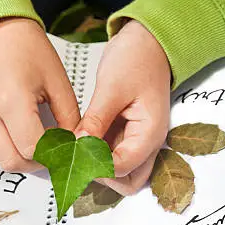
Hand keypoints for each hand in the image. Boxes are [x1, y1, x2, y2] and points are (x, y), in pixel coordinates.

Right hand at [0, 17, 79, 171]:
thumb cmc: (28, 51)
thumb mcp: (58, 81)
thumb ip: (69, 117)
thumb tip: (74, 145)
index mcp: (12, 99)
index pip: (32, 147)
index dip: (52, 153)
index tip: (63, 147)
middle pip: (12, 160)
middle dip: (35, 163)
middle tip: (51, 153)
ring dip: (19, 159)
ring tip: (36, 145)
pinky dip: (4, 151)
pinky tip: (18, 137)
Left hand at [75, 20, 170, 194]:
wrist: (149, 42)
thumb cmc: (137, 58)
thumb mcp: (112, 88)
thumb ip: (96, 120)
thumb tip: (79, 146)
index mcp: (150, 133)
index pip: (121, 168)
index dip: (95, 167)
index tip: (74, 155)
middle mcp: (148, 143)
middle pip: (128, 183)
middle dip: (101, 177)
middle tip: (76, 160)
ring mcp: (138, 141)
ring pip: (120, 173)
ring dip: (98, 168)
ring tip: (76, 151)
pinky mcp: (126, 135)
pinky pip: (112, 155)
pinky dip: (96, 156)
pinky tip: (78, 143)